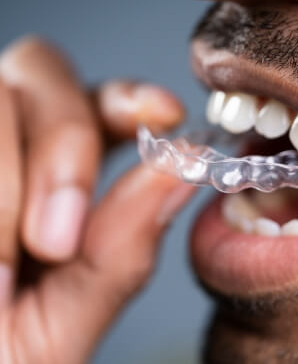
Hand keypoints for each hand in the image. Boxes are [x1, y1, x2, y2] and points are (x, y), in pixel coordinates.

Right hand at [0, 37, 194, 362]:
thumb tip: (184, 169)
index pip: (97, 105)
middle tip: (56, 240)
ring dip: (5, 187)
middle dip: (64, 144)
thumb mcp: (62, 324)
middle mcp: (5, 149)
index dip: (131, 97)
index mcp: (50, 179)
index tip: (166, 112)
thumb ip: (122, 250)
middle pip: (43, 70)